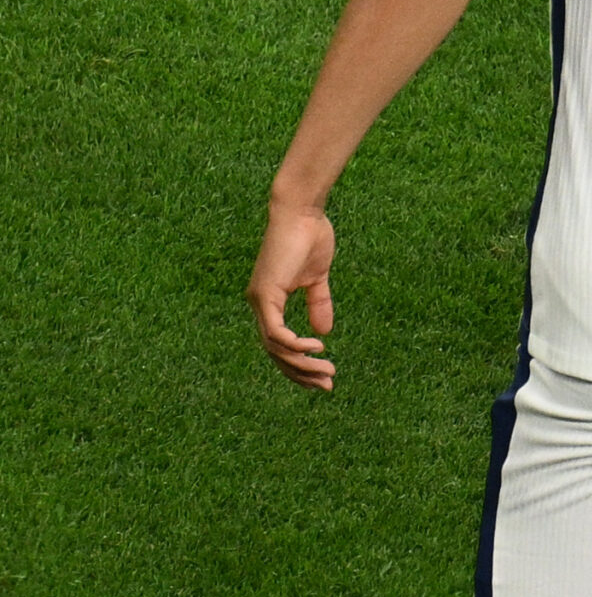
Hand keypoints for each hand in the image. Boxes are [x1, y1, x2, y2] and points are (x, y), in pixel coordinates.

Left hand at [248, 202, 338, 388]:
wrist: (301, 212)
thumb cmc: (310, 237)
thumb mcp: (317, 278)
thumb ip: (318, 304)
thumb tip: (324, 332)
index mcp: (270, 302)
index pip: (279, 345)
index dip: (300, 364)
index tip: (323, 377)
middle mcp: (259, 305)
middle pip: (276, 354)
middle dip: (301, 373)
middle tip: (327, 385)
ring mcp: (259, 301)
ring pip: (275, 348)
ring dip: (302, 364)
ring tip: (326, 372)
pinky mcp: (264, 295)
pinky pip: (275, 332)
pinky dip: (295, 344)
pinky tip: (315, 348)